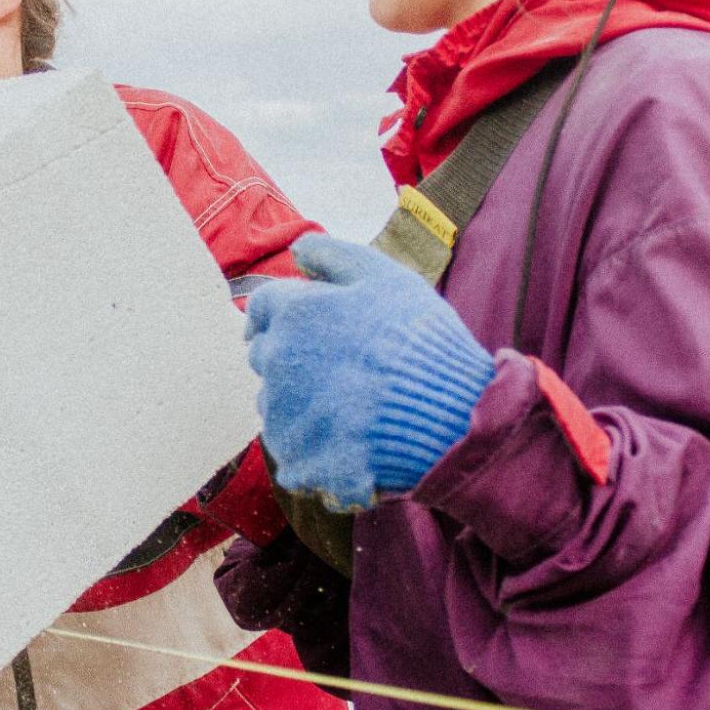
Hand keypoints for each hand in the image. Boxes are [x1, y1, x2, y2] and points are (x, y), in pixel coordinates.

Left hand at [244, 234, 495, 510]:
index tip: (299, 324)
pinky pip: (290, 445)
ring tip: (352, 404)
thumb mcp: (385, 276)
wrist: (448, 417)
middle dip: (292, 354)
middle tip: (339, 365)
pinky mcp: (294, 458)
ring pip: (275, 402)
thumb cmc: (420, 341)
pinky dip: (312, 441)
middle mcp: (275, 362)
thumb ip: (333, 255)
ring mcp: (282, 414)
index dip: (281, 312)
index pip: (262, 307)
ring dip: (300, 399)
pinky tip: (350, 436)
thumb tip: (296, 251)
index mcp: (293, 314)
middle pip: (264, 354)